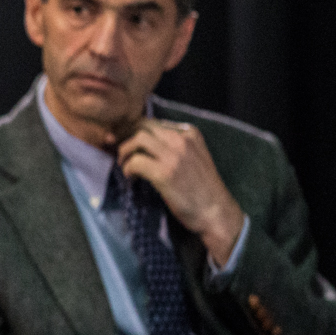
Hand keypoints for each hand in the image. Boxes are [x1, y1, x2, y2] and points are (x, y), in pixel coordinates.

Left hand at [113, 120, 243, 265]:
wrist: (216, 212)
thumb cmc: (202, 188)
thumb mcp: (193, 156)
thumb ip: (173, 145)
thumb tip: (140, 139)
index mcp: (190, 133)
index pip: (153, 122)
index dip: (133, 131)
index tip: (124, 142)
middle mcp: (182, 139)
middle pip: (142, 127)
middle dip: (125, 138)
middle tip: (119, 153)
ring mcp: (174, 155)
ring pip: (137, 139)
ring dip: (125, 152)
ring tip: (125, 166)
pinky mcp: (165, 173)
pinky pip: (136, 161)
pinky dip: (128, 168)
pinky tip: (131, 177)